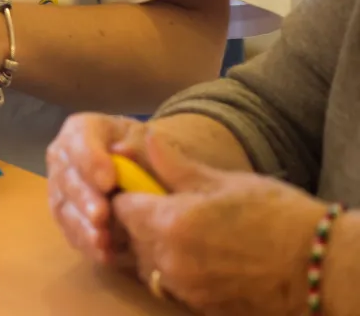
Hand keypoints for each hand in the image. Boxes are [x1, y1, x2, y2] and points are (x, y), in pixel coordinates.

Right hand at [46, 112, 152, 264]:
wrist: (148, 174)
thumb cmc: (148, 155)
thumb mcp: (153, 147)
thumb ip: (143, 148)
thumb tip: (124, 150)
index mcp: (83, 129)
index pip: (79, 139)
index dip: (90, 159)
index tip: (109, 180)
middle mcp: (64, 156)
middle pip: (66, 175)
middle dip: (83, 198)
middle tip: (102, 216)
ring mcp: (61, 186)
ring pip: (62, 205)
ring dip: (81, 225)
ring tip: (103, 242)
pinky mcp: (66, 213)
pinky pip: (69, 229)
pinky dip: (85, 243)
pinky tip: (104, 254)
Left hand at [112, 133, 323, 314]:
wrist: (320, 267)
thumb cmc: (276, 216)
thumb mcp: (224, 181)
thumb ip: (175, 165)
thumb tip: (143, 139)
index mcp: (170, 223)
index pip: (118, 208)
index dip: (126, 194)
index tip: (139, 187)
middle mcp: (170, 261)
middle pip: (129, 238)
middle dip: (137, 221)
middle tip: (160, 207)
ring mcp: (185, 289)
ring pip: (146, 265)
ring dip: (152, 248)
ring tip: (182, 232)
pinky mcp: (201, 307)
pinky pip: (169, 287)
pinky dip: (172, 271)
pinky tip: (197, 256)